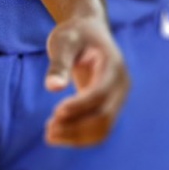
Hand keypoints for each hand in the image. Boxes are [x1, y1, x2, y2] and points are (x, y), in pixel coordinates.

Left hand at [43, 11, 128, 146]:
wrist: (90, 33)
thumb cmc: (75, 34)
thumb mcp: (63, 41)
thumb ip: (59, 63)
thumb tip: (52, 88)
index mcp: (113, 67)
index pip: (100, 93)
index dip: (80, 106)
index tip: (56, 113)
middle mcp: (120, 86)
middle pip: (104, 117)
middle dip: (77, 127)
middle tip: (48, 131)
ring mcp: (117, 99)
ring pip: (103, 128)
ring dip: (77, 136)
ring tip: (49, 135)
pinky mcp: (109, 106)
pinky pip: (99, 127)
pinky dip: (80, 135)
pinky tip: (58, 133)